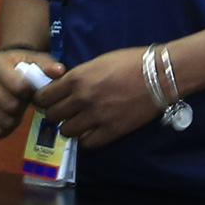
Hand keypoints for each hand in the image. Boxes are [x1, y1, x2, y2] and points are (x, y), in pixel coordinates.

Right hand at [0, 47, 52, 138]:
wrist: (5, 67)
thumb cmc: (25, 65)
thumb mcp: (38, 60)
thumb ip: (49, 66)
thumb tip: (59, 71)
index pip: (18, 87)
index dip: (32, 92)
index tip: (34, 89)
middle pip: (10, 106)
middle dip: (23, 107)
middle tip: (26, 102)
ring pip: (2, 121)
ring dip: (16, 119)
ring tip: (18, 109)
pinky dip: (6, 129)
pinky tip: (10, 118)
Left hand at [24, 45, 159, 147]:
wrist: (160, 74)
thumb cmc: (131, 61)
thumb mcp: (98, 62)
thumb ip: (78, 76)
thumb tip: (63, 87)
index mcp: (77, 78)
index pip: (44, 96)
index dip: (43, 99)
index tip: (47, 100)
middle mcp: (82, 99)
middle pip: (52, 115)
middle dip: (55, 113)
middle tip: (63, 112)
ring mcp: (96, 117)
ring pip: (67, 131)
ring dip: (70, 127)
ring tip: (78, 122)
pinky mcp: (111, 131)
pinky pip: (87, 143)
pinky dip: (86, 139)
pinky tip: (92, 131)